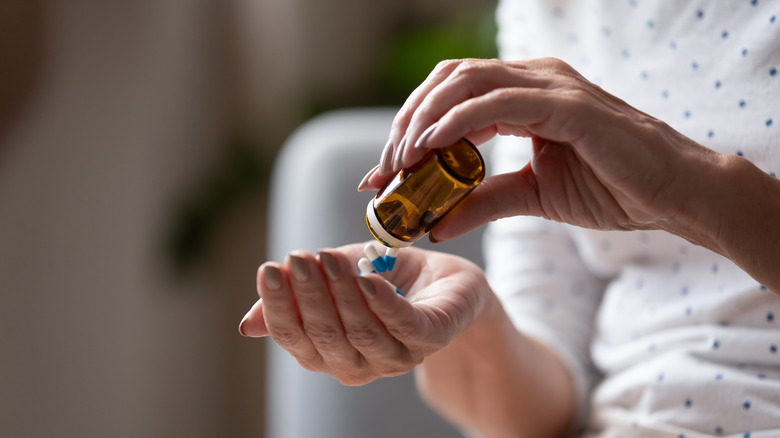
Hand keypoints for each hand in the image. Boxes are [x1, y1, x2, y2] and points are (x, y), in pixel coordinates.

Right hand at [239, 243, 489, 384]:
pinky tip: (367, 279)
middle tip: (299, 258)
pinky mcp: (430, 338)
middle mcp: (360, 363)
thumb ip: (297, 297)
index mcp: (330, 353)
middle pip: (325, 336)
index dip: (279, 306)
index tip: (269, 269)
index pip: (295, 337)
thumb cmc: (385, 280)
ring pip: (361, 332)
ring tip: (328, 258)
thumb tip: (247, 324)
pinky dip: (383, 304)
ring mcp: (397, 355)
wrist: (444, 281)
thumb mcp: (334, 282)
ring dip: (341, 294)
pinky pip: (403, 326)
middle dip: (308, 296)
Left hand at [359, 58, 720, 244]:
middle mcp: (533, 79)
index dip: (409, 129)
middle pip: (446, 82)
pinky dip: (455, 122)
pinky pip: (496, 103)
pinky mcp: (566, 104)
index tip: (382, 174)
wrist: (672, 196)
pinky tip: (429, 148)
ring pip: (464, 83)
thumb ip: (482, 202)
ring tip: (399, 163)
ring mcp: (550, 85)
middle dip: (406, 123)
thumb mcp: (531, 197)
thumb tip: (434, 224)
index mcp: (523, 94)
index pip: (449, 97)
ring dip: (422, 121)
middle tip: (383, 170)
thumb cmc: (610, 189)